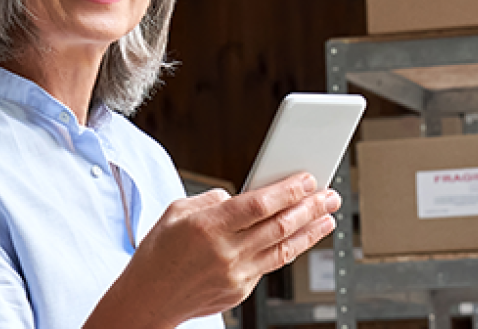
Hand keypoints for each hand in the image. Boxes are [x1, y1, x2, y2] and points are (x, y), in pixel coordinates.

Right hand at [85, 172, 339, 327]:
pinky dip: (288, 249)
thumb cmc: (159, 252)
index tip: (308, 179)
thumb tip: (243, 196)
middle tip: (329, 195)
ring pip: (283, 248)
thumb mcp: (177, 211)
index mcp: (209, 226)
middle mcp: (226, 252)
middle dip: (310, 207)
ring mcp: (235, 275)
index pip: (259, 204)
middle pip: (280, 225)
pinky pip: (270, 265)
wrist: (148, 298)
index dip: (289, 190)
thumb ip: (213, 199)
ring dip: (310, 231)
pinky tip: (300, 238)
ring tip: (328, 217)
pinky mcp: (240, 290)